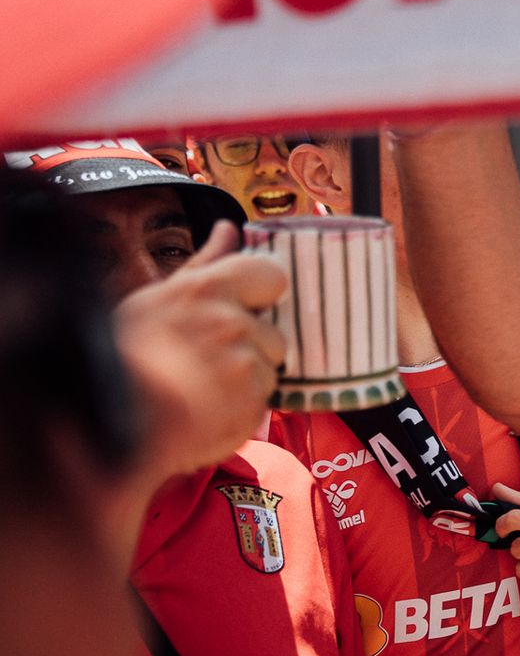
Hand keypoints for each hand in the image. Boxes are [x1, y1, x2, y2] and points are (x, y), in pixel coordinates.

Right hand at [113, 222, 287, 479]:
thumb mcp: (156, 300)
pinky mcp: (250, 408)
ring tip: (199, 388)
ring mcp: (243, 369)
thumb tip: (228, 229)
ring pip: (267, 371)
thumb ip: (204, 265)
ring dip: (244, 382)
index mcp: (206, 291)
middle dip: (251, 348)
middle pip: (274, 334)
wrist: (109, 426)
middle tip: (206, 360)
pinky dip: (239, 410)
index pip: (271, 275)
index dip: (262, 294)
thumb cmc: (126, 357)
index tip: (246, 308)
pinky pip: (260, 404)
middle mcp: (231, 326)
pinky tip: (204, 410)